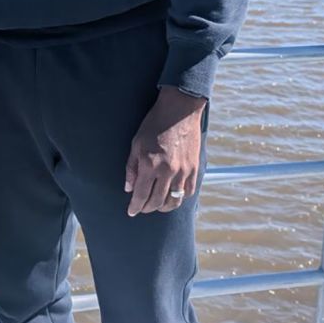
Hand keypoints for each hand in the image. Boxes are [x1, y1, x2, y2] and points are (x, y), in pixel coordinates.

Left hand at [124, 86, 205, 215]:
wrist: (179, 110)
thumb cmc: (154, 124)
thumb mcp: (136, 144)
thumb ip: (131, 168)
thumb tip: (129, 188)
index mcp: (150, 165)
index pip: (141, 195)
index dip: (135, 207)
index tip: (131, 212)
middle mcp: (167, 171)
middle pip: (157, 201)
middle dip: (147, 208)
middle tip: (142, 208)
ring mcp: (183, 171)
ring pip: (174, 201)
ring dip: (164, 207)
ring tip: (157, 205)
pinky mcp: (194, 168)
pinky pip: (188, 192)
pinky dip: (180, 198)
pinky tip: (173, 196)